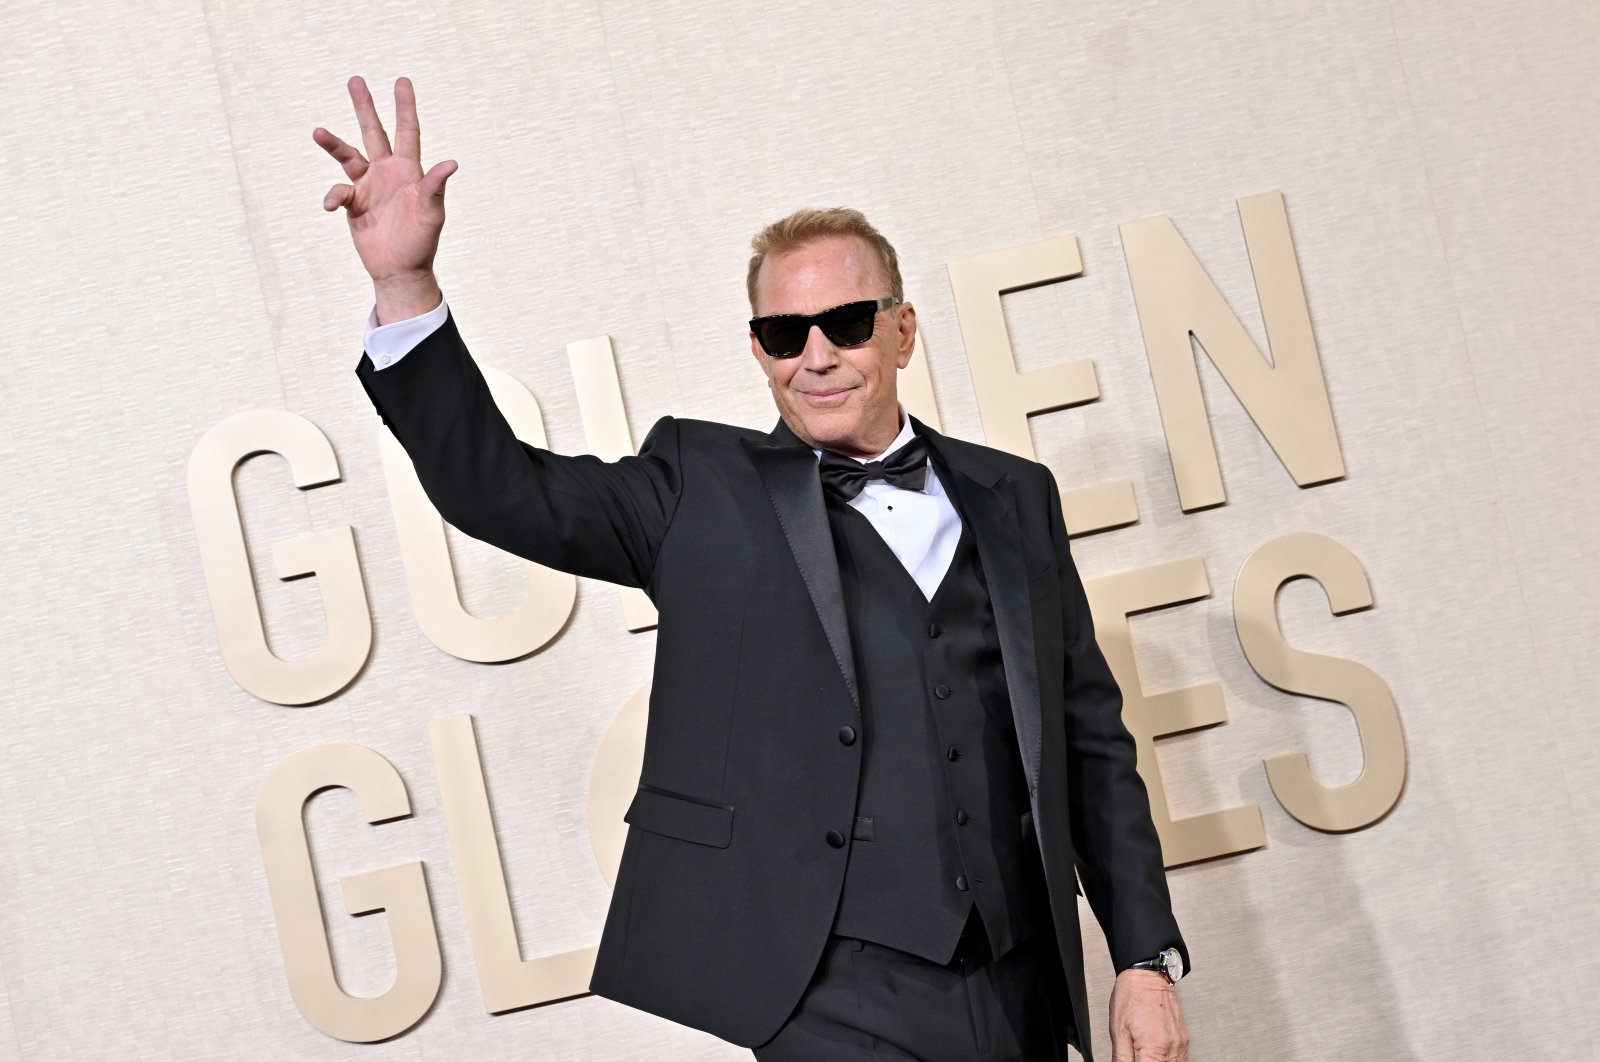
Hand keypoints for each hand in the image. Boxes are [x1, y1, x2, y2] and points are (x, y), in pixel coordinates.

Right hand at [313, 76, 456, 321]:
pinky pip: (338, 192)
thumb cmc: (422, 242)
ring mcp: (368, 186)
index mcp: (409, 170)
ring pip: (348, 156)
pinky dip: (333, 196)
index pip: (407, 131)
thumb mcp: (432, 213)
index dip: (405, 107)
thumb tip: (451, 163)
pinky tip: (331, 204)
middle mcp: (387, 172)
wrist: (401, 270)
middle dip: (365, 107)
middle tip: (355, 79)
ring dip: (333, 144)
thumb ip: (435, 187)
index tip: (402, 81)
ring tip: (318, 132)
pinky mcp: (352, 203)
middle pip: (373, 133)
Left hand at [1109, 968, 1189, 1060]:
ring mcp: (1180, 1043)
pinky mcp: (1184, 1039)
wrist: (1146, 976)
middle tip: (1138, 1058)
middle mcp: (1172, 1047)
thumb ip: (1122, 1058)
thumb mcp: (1118, 1031)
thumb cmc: (1132, 996)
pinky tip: (1158, 1058)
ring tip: (1146, 1057)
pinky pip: (1181, 1060)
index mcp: (1155, 1047)